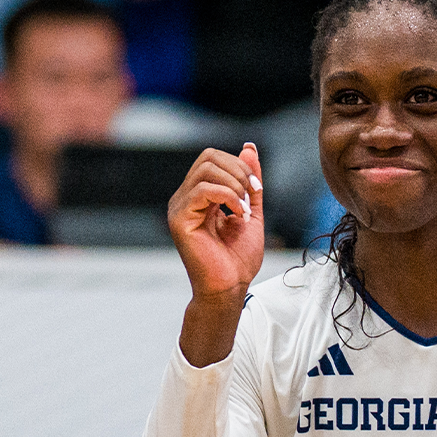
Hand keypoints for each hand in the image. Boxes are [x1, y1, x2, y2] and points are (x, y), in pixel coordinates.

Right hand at [168, 145, 264, 299]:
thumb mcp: (251, 212)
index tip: (257, 189)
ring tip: (244, 209)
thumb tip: (249, 148)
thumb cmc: (238, 259)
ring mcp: (180, 208)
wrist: (230, 288)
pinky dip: (227, 197)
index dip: (240, 166)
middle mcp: (186, 198)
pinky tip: (238, 216)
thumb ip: (249, 182)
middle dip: (238, 171)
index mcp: (200, 196)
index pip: (214, 158)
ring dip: (234, 185)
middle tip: (253, 195)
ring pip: (206, 170)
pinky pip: (202, 190)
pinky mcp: (179, 219)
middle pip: (208, 157)